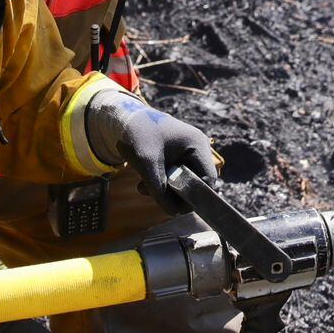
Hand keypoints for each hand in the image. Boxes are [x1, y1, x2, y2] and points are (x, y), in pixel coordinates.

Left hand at [85, 91, 217, 214]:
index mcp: (197, 145)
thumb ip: (160, 190)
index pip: (208, 180)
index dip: (194, 196)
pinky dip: (162, 182)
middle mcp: (198, 147)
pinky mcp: (179, 155)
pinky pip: (177, 176)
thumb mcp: (147, 165)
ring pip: (185, 181)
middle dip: (175, 192)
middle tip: (153, 193)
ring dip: (165, 188)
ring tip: (143, 186)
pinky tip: (145, 181)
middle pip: (196, 182)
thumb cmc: (138, 135)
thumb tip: (174, 213)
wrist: (126, 119)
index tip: (175, 205)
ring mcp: (190, 151)